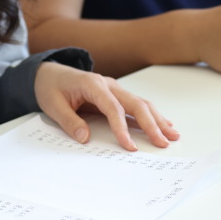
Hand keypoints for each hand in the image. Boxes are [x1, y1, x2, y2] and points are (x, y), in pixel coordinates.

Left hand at [34, 61, 178, 150]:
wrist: (48, 73)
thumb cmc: (51, 87)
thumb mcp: (53, 106)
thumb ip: (69, 122)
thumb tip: (86, 138)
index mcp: (93, 85)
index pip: (113, 108)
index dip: (122, 128)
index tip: (129, 146)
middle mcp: (108, 84)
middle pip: (135, 103)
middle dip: (151, 124)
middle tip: (163, 142)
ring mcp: (114, 88)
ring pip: (140, 103)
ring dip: (157, 119)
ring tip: (172, 135)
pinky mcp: (115, 94)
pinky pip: (136, 104)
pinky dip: (151, 115)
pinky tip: (164, 124)